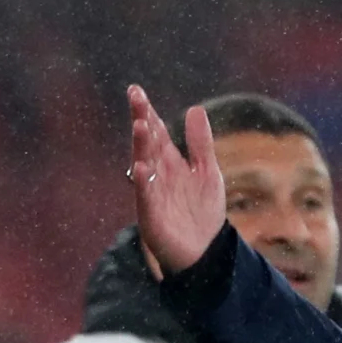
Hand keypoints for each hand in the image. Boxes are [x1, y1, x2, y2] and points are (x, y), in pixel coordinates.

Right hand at [128, 84, 225, 273]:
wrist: (204, 251)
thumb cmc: (202, 212)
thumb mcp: (207, 171)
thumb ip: (200, 143)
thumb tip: (194, 109)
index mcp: (169, 163)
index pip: (157, 133)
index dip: (148, 112)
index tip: (136, 91)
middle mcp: (157, 175)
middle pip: (148, 143)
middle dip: (142, 120)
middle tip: (134, 96)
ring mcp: (153, 194)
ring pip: (145, 164)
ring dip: (141, 145)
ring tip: (140, 124)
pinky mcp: (152, 215)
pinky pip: (145, 195)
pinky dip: (144, 181)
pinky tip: (142, 166)